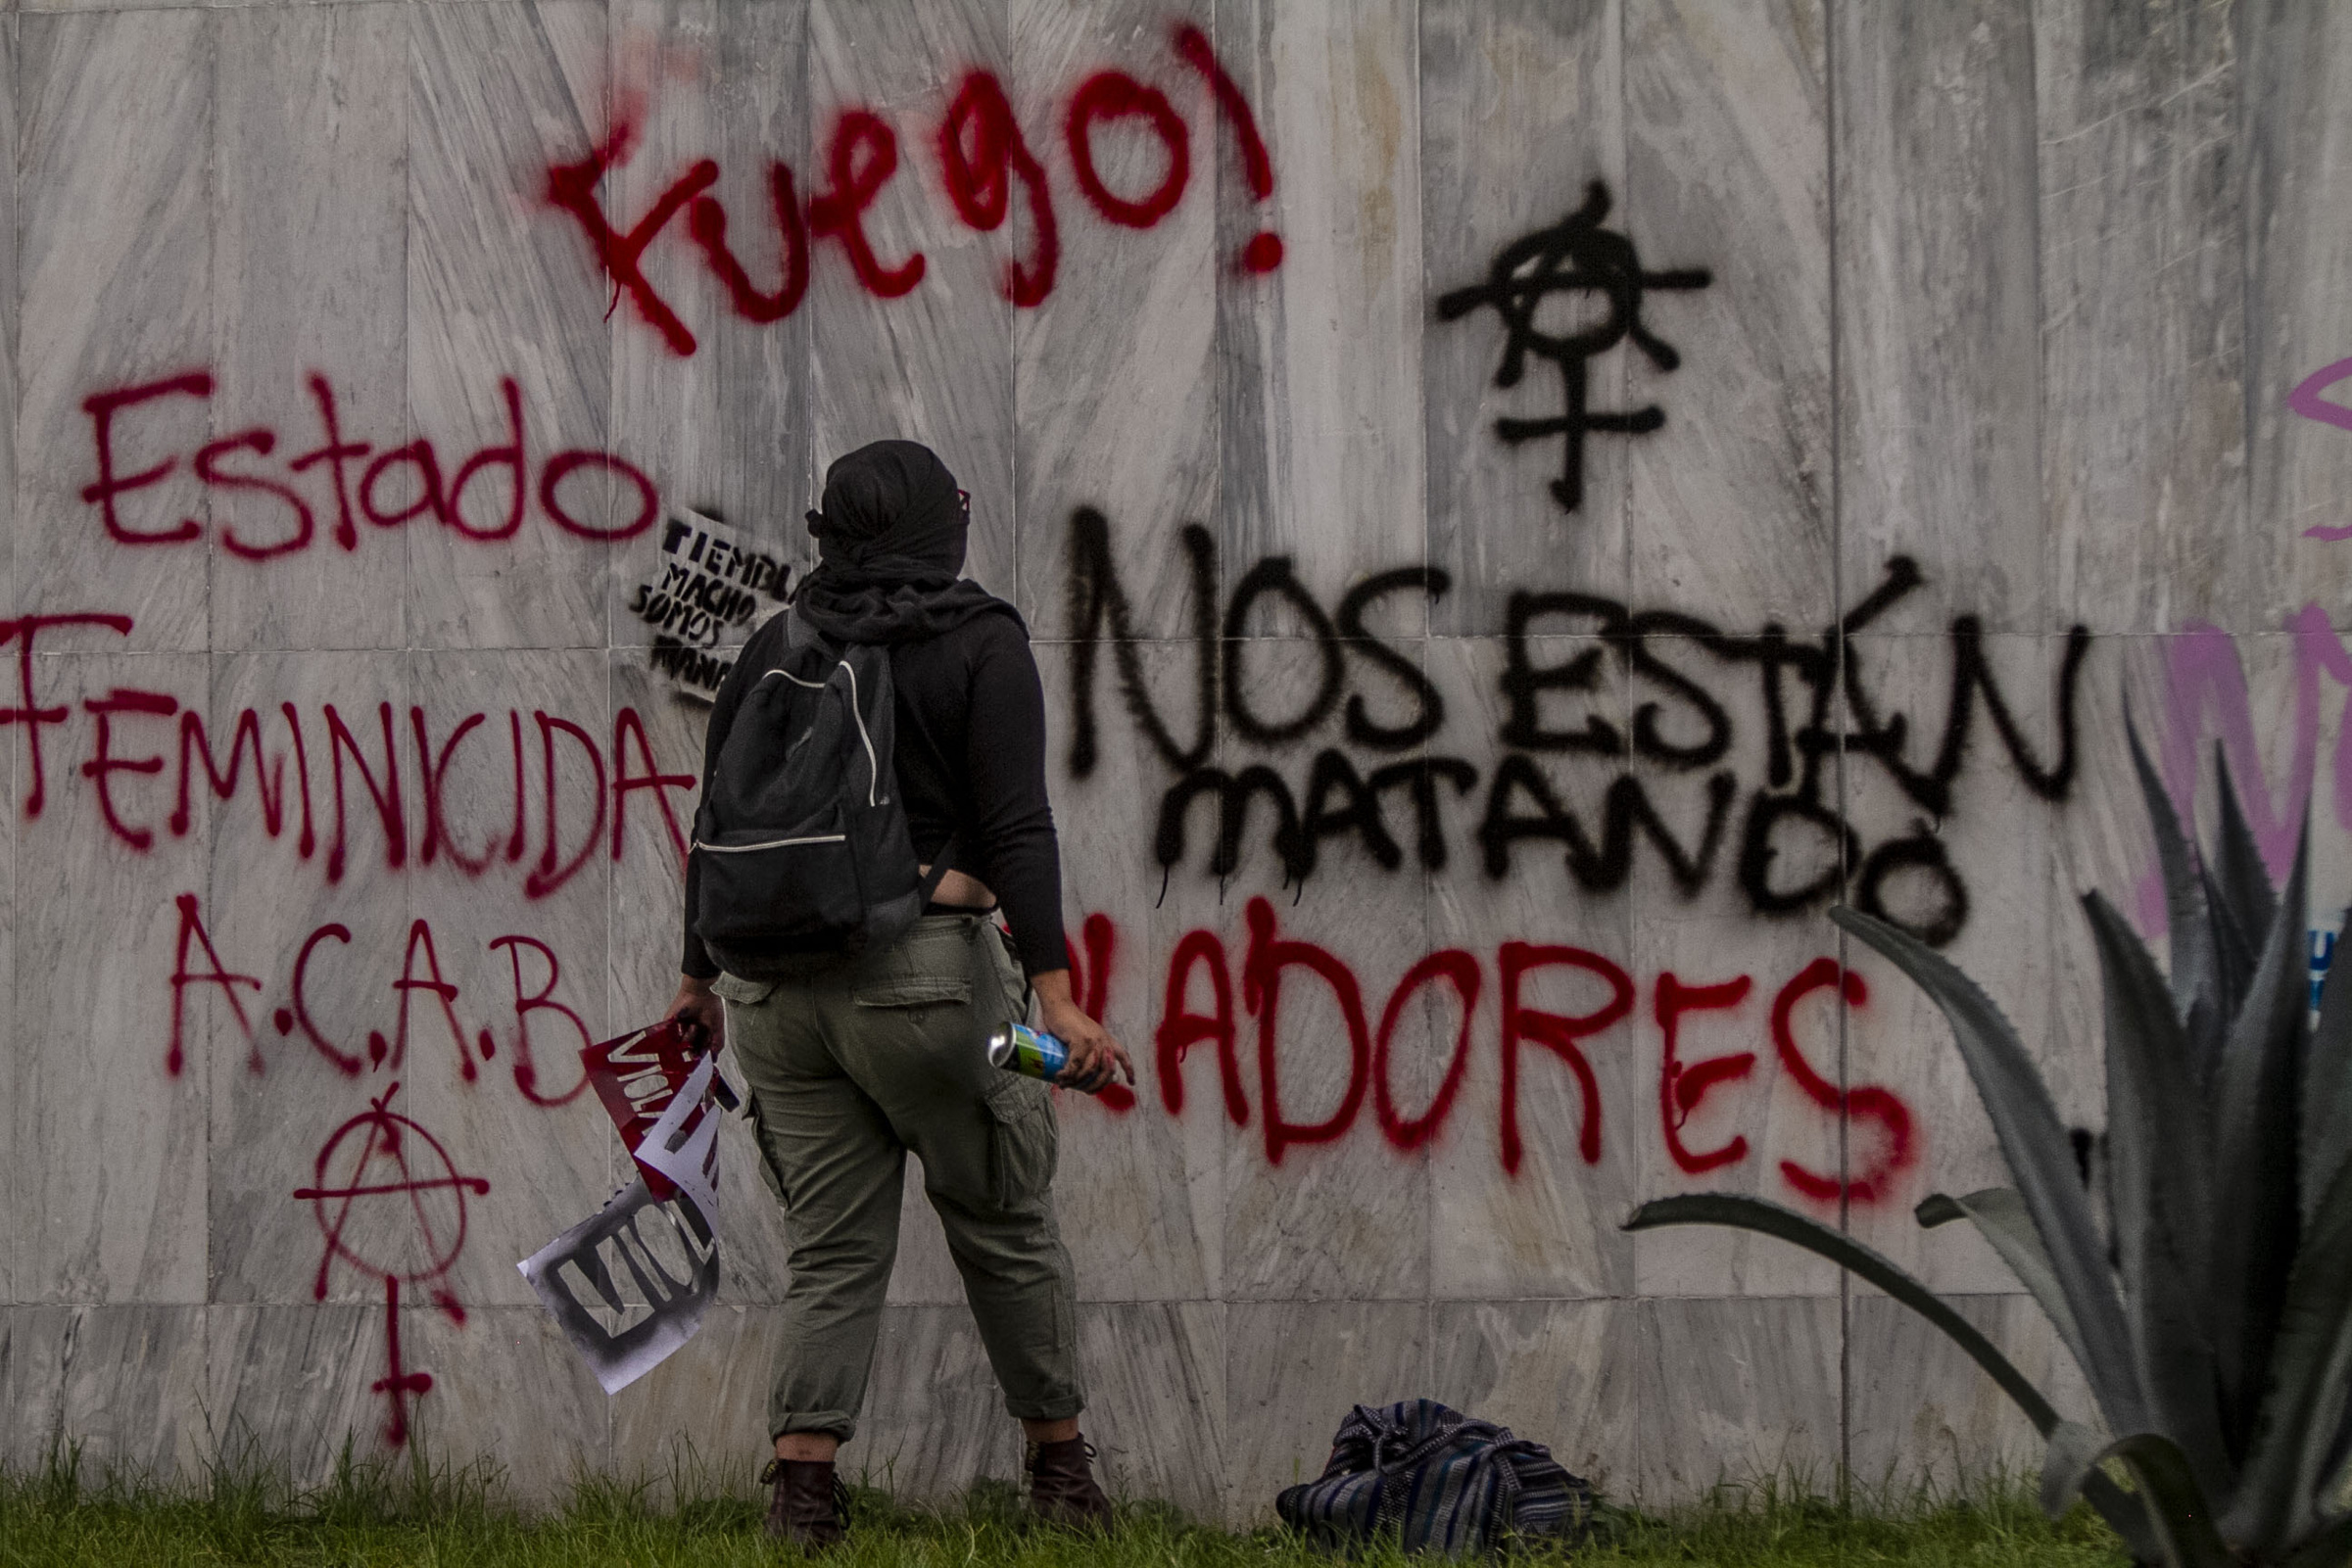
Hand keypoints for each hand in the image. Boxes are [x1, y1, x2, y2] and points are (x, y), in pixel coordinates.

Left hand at [666, 974, 725, 1052]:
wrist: (701, 992)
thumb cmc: (711, 1007)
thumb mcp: (717, 1028)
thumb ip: (717, 1044)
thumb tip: (714, 1059)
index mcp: (701, 1035)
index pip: (699, 1051)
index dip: (700, 1056)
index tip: (701, 1059)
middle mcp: (689, 1034)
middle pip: (689, 1050)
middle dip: (693, 1050)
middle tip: (695, 1049)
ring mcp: (678, 1030)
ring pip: (679, 1045)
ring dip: (688, 1037)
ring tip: (694, 1026)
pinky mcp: (668, 1025)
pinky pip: (668, 1038)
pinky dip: (676, 1034)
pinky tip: (684, 1026)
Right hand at [1031, 969, 1133, 1095]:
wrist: (1058, 1006)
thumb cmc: (1068, 1023)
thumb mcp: (1085, 1036)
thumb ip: (1091, 1050)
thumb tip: (1090, 1071)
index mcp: (1106, 1039)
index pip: (1123, 1056)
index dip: (1129, 1070)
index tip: (1131, 1083)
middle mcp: (1103, 1041)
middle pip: (1107, 1071)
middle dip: (1096, 1085)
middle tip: (1085, 1091)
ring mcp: (1092, 1041)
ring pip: (1091, 1071)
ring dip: (1078, 1082)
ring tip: (1067, 1085)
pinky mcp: (1079, 1041)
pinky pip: (1075, 1066)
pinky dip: (1067, 1075)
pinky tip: (1061, 1078)